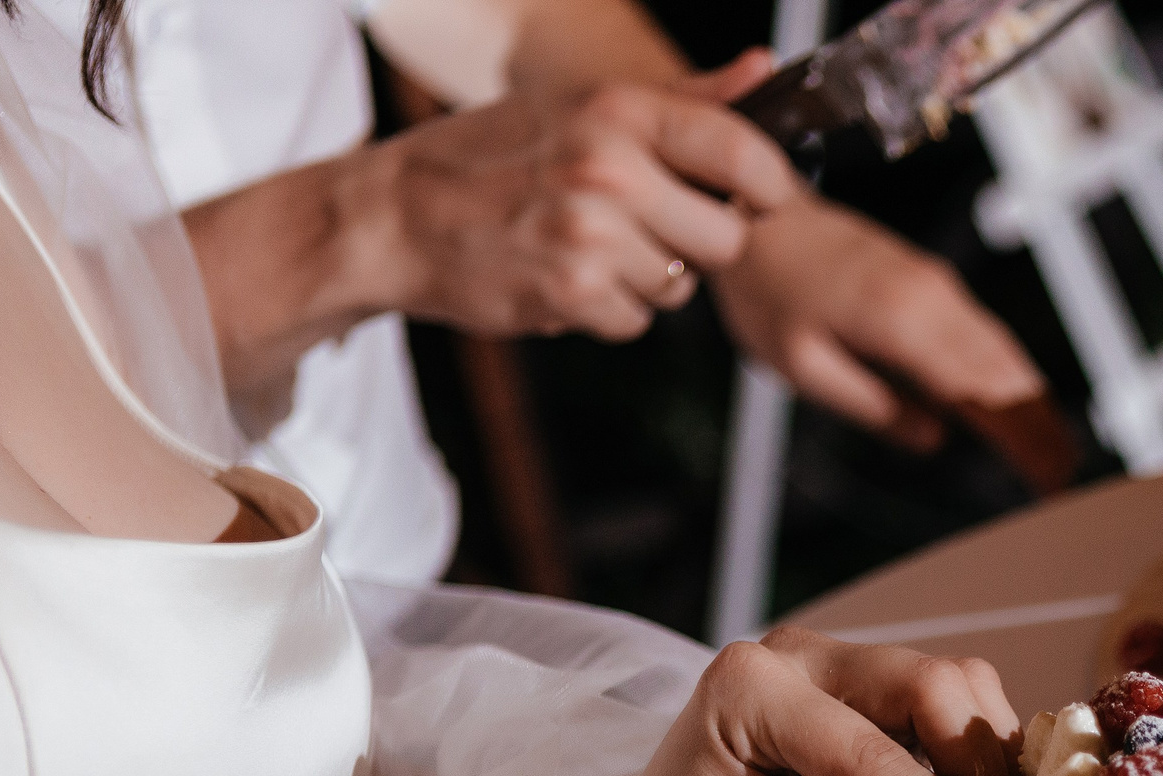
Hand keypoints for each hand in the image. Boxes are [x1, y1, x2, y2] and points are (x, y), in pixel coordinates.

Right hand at [367, 55, 801, 342]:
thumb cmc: (491, 157)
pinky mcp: (571, 293)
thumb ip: (684, 98)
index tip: (765, 197)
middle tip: (646, 227)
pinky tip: (567, 277)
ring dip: (648, 280)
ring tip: (592, 247)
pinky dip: (609, 310)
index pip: (740, 150)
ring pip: (680, 286)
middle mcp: (607, 168)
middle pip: (725, 237)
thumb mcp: (581, 106)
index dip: (769, 185)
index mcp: (616, 111)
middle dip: (696, 243)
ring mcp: (589, 234)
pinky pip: (636, 320)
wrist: (394, 216)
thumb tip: (762, 67)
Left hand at [613, 626, 1022, 775]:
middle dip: (974, 768)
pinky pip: (954, 705)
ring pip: (958, 686)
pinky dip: (974, 759)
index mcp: (748, 689)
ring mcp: (843, 664)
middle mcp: (801, 657)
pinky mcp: (876, 688)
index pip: (870, 744)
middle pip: (932, 683)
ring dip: (983, 761)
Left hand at [713, 198, 1076, 491]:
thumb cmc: (768, 292)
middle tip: (1066, 481)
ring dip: (1037, 404)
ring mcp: (939, 286)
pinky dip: (1014, 375)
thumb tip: (932, 438)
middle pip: (1009, 375)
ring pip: (1006, 353)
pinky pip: (988, 334)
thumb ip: (872, 406)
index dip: (1023, 442)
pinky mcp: (935, 282)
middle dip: (1044, 429)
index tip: (1049, 482)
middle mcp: (933, 299)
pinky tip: (1024, 404)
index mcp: (901, 324)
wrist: (755, 216)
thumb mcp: (803, 367)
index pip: (983, 396)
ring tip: (1058, 453)